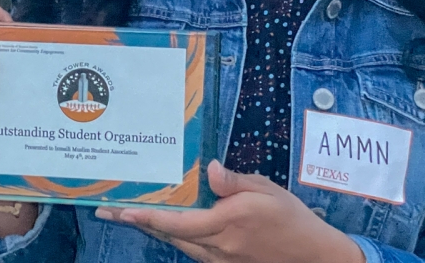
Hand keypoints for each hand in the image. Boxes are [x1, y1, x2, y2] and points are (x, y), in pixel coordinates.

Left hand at [94, 160, 364, 262]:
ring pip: (178, 244)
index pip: (176, 222)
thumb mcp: (267, 190)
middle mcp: (218, 246)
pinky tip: (168, 227)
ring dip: (154, 230)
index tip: (120, 211)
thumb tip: (212, 170)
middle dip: (138, 223)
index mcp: (226, 224)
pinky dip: (176, 237)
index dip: (145, 217)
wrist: (316, 257)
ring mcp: (221, 259)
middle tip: (108, 211)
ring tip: (131, 215)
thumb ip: (235, 182)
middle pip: (169, 235)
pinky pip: (193, 250)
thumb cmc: (293, 220)